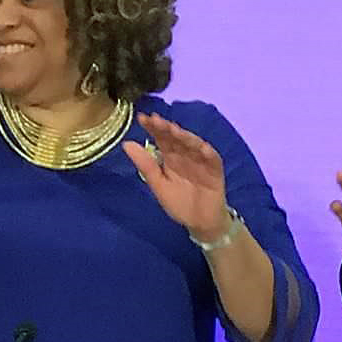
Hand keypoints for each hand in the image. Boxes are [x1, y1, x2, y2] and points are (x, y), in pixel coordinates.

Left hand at [123, 114, 230, 241]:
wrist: (200, 223)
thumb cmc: (179, 204)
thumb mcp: (158, 185)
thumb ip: (145, 165)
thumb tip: (126, 143)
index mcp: (170, 158)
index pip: (161, 139)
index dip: (153, 128)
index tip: (142, 118)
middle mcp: (185, 156)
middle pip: (176, 138)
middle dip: (167, 128)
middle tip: (156, 120)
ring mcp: (201, 162)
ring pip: (194, 145)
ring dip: (186, 137)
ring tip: (175, 130)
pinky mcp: (215, 171)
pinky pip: (213, 160)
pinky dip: (208, 154)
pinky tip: (202, 147)